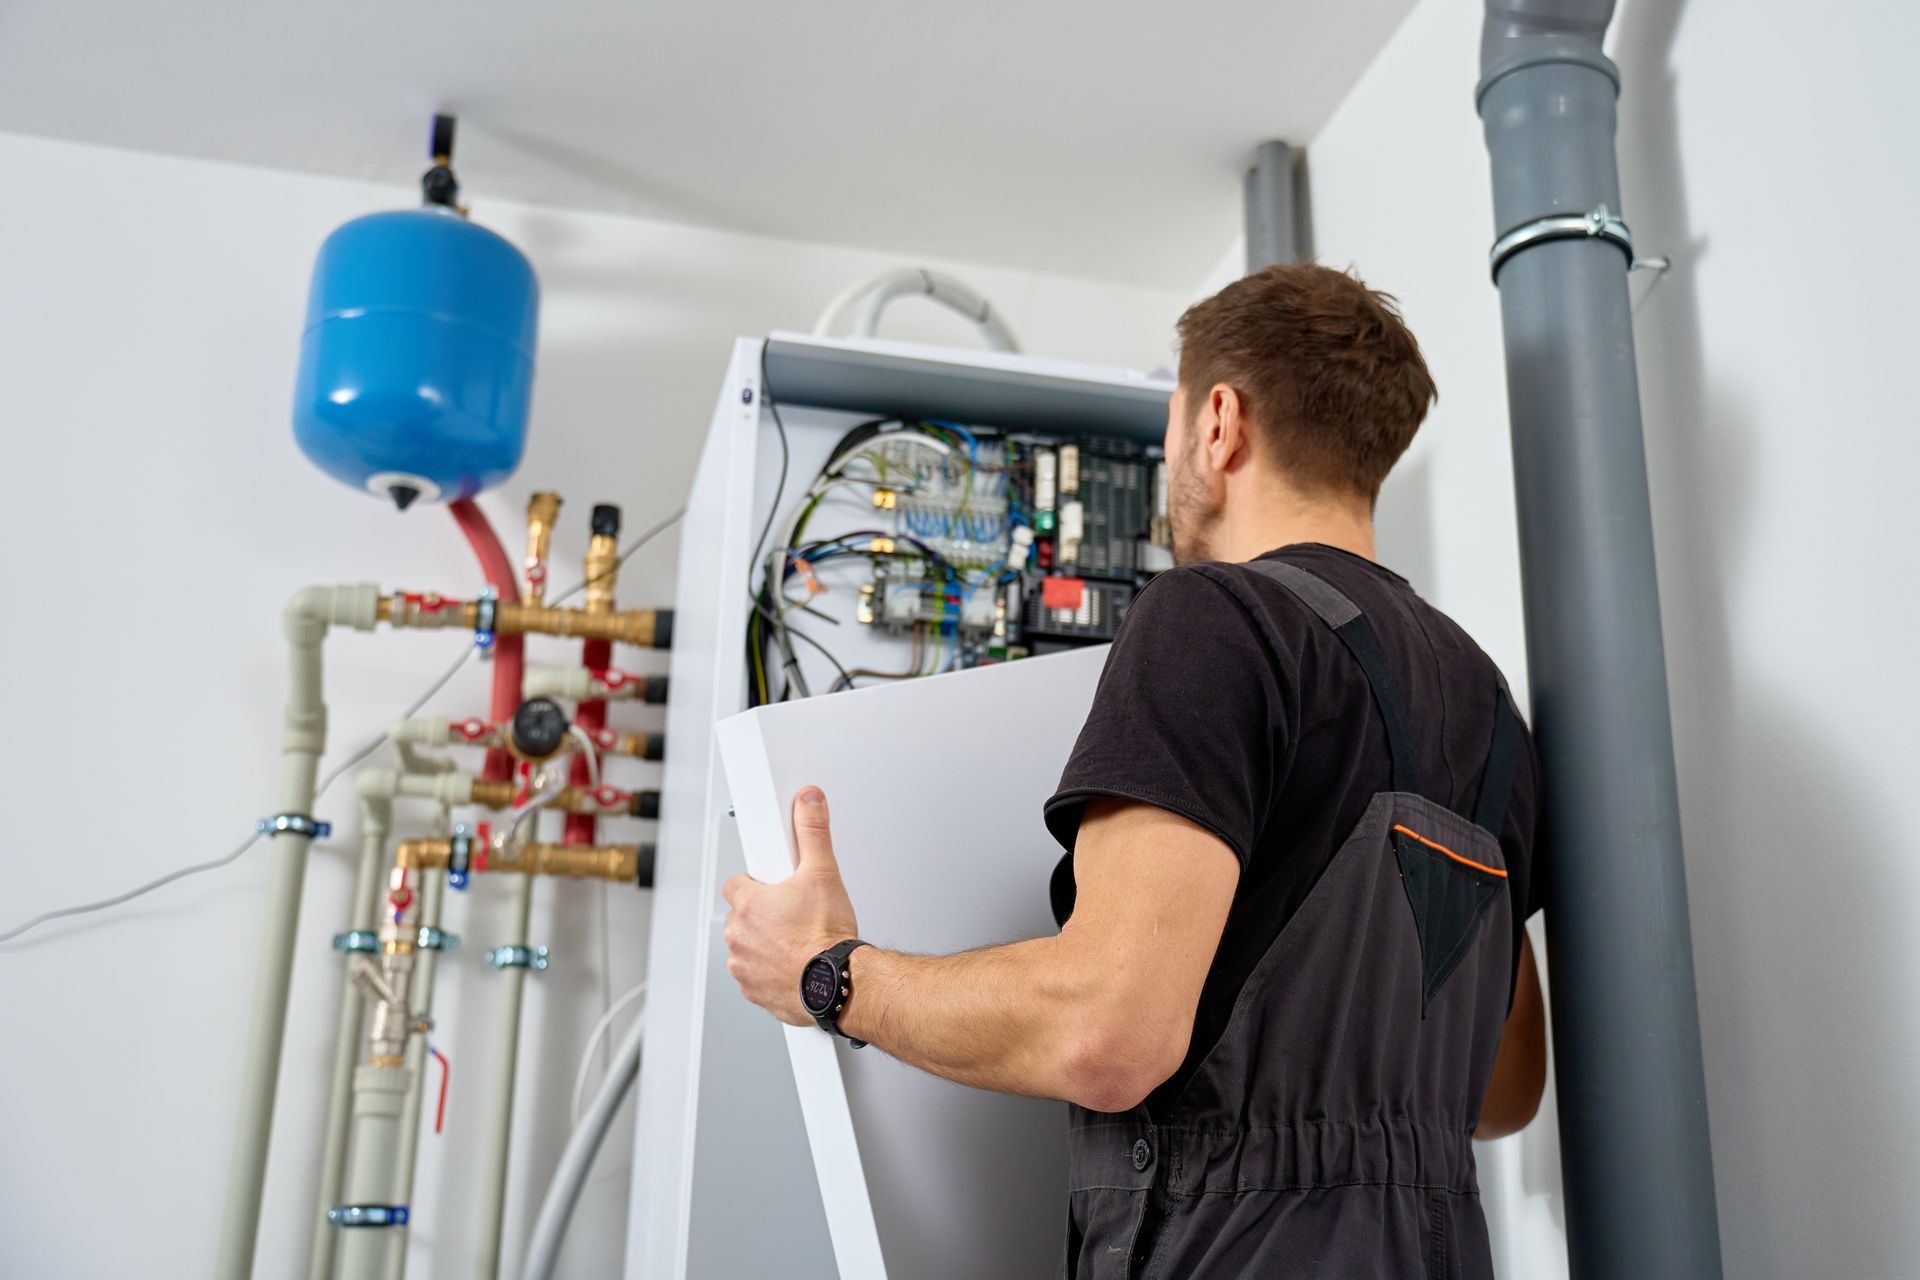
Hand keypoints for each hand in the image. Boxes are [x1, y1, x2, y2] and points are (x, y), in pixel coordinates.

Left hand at [722, 787, 859, 1026]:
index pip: (735, 884)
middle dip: (761, 916)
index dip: (755, 883)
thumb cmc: (827, 937)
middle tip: (791, 915)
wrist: (839, 984)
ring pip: (746, 948)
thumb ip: (813, 832)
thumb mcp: (823, 873)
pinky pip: (755, 977)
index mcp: (748, 905)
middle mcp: (739, 937)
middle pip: (741, 917)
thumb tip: (808, 802)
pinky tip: (795, 965)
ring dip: (764, 944)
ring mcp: (744, 967)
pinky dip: (770, 972)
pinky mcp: (755, 992)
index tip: (772, 887)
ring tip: (796, 941)